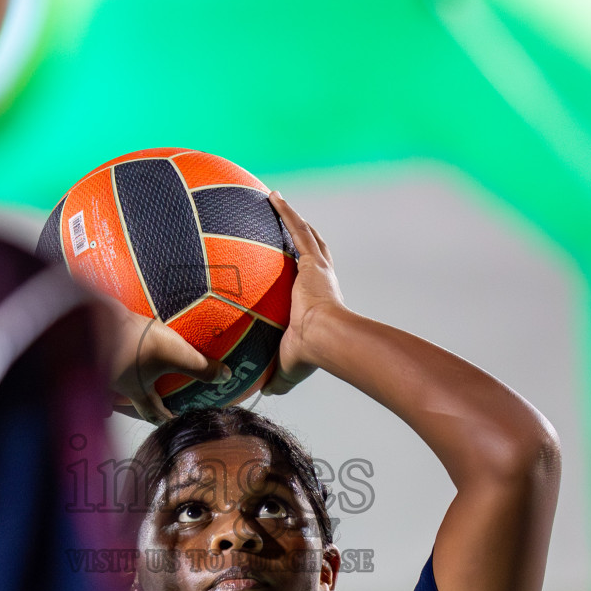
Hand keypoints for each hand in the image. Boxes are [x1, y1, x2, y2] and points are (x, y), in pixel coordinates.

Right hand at [100, 299, 230, 422]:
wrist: (96, 321)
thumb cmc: (136, 343)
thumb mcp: (175, 354)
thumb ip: (201, 367)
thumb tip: (227, 377)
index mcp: (138, 391)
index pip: (153, 413)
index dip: (166, 420)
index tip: (175, 422)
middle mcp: (118, 383)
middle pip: (131, 401)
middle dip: (142, 403)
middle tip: (156, 401)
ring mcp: (104, 365)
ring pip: (116, 380)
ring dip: (126, 380)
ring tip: (136, 373)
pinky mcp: (96, 346)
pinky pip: (106, 357)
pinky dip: (114, 357)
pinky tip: (119, 343)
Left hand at [264, 191, 345, 395]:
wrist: (326, 340)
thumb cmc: (310, 355)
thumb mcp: (289, 365)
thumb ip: (277, 376)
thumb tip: (264, 393)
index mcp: (317, 301)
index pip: (310, 280)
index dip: (305, 269)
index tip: (297, 263)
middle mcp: (320, 280)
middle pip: (314, 250)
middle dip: (303, 235)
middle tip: (293, 223)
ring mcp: (317, 269)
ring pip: (305, 235)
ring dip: (292, 217)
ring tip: (276, 200)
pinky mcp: (312, 262)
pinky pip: (296, 229)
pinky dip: (286, 212)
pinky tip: (273, 196)